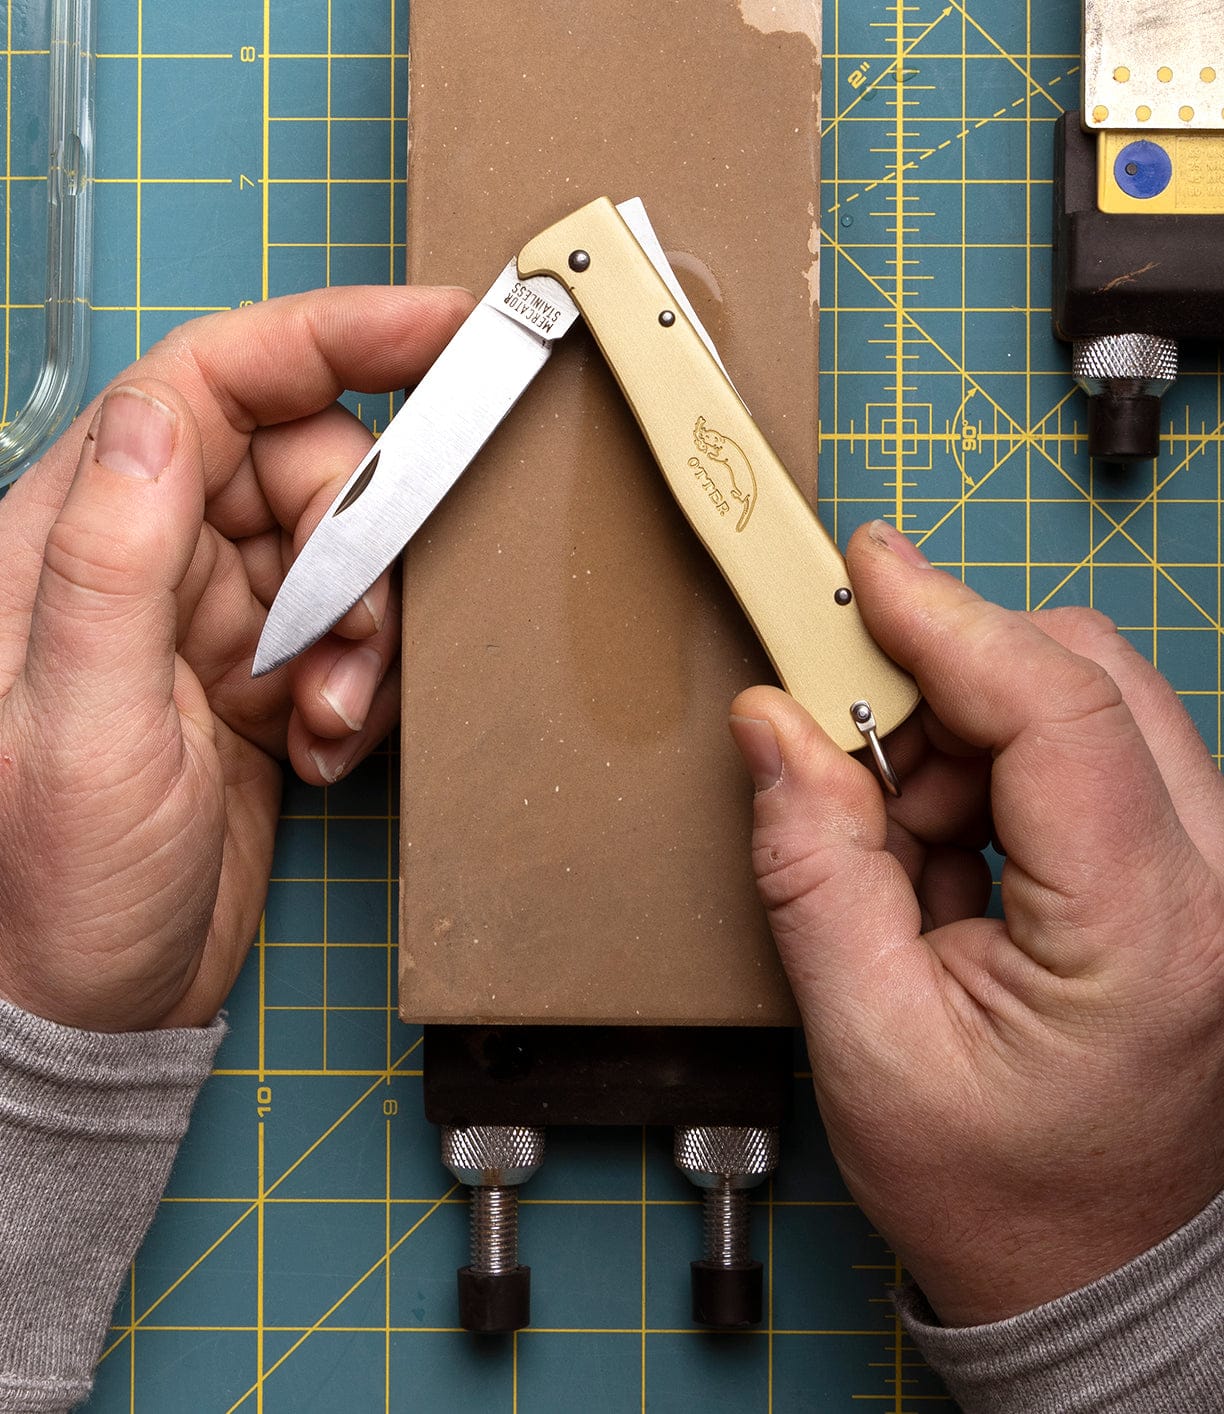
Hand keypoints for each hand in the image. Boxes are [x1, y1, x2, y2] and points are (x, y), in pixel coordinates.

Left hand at [0, 286, 471, 1031]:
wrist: (93, 1009)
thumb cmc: (54, 887)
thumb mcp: (78, 724)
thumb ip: (110, 561)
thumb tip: (158, 411)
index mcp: (77, 537)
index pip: (209, 385)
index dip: (328, 338)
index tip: (440, 327)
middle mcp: (144, 561)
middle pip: (299, 468)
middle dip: (359, 539)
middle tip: (354, 634)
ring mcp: (205, 623)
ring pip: (338, 555)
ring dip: (364, 630)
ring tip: (327, 715)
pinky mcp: (255, 681)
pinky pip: (346, 635)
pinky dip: (360, 683)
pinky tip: (322, 745)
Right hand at [730, 519, 1223, 1325]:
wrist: (1091, 1273)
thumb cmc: (996, 1193)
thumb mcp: (866, 1043)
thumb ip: (813, 868)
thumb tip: (776, 727)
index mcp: (1148, 939)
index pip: (1057, 711)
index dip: (946, 620)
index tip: (863, 569)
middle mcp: (1217, 888)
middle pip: (1086, 677)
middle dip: (947, 683)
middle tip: (851, 749)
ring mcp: (1219, 875)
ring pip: (1088, 702)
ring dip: (967, 736)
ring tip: (905, 848)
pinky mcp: (1195, 868)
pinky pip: (1091, 753)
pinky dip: (997, 772)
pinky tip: (951, 854)